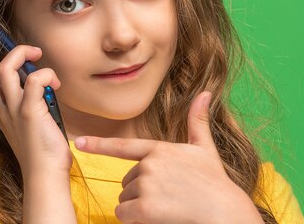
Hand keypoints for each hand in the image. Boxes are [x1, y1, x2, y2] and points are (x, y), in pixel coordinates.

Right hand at [0, 29, 71, 176]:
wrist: (44, 176)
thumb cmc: (43, 152)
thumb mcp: (32, 124)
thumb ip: (33, 105)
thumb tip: (43, 86)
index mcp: (4, 111)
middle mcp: (4, 109)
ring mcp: (14, 110)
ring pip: (5, 70)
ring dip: (22, 54)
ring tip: (38, 54)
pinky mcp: (28, 112)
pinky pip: (33, 81)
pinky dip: (45, 74)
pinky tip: (55, 84)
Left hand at [74, 91, 263, 223]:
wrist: (225, 213)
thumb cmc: (215, 183)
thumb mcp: (206, 149)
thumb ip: (197, 122)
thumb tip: (204, 93)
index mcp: (160, 150)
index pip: (123, 147)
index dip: (98, 145)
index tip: (78, 143)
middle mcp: (150, 164)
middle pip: (126, 181)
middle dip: (140, 190)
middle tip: (167, 195)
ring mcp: (147, 185)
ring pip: (125, 199)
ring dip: (138, 206)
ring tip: (165, 206)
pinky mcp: (145, 208)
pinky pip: (124, 214)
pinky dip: (134, 220)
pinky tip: (154, 218)